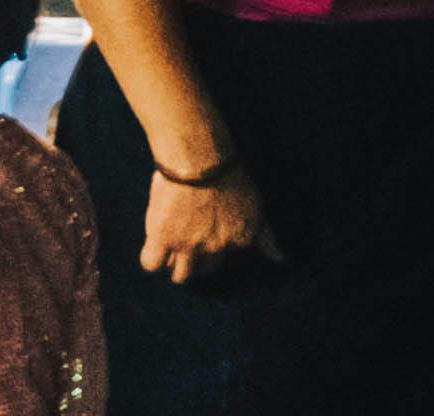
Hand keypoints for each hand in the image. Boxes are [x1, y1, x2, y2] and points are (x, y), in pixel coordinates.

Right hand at [142, 157, 273, 278]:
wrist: (199, 159)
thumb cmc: (229, 173)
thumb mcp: (255, 207)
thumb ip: (266, 238)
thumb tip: (282, 260)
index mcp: (239, 241)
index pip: (226, 259)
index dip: (213, 249)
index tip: (206, 235)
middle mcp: (215, 249)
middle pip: (204, 270)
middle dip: (196, 263)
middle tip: (188, 246)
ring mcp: (188, 246)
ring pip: (180, 275)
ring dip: (176, 267)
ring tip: (169, 254)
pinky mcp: (162, 238)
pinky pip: (151, 263)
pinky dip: (151, 260)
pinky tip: (153, 250)